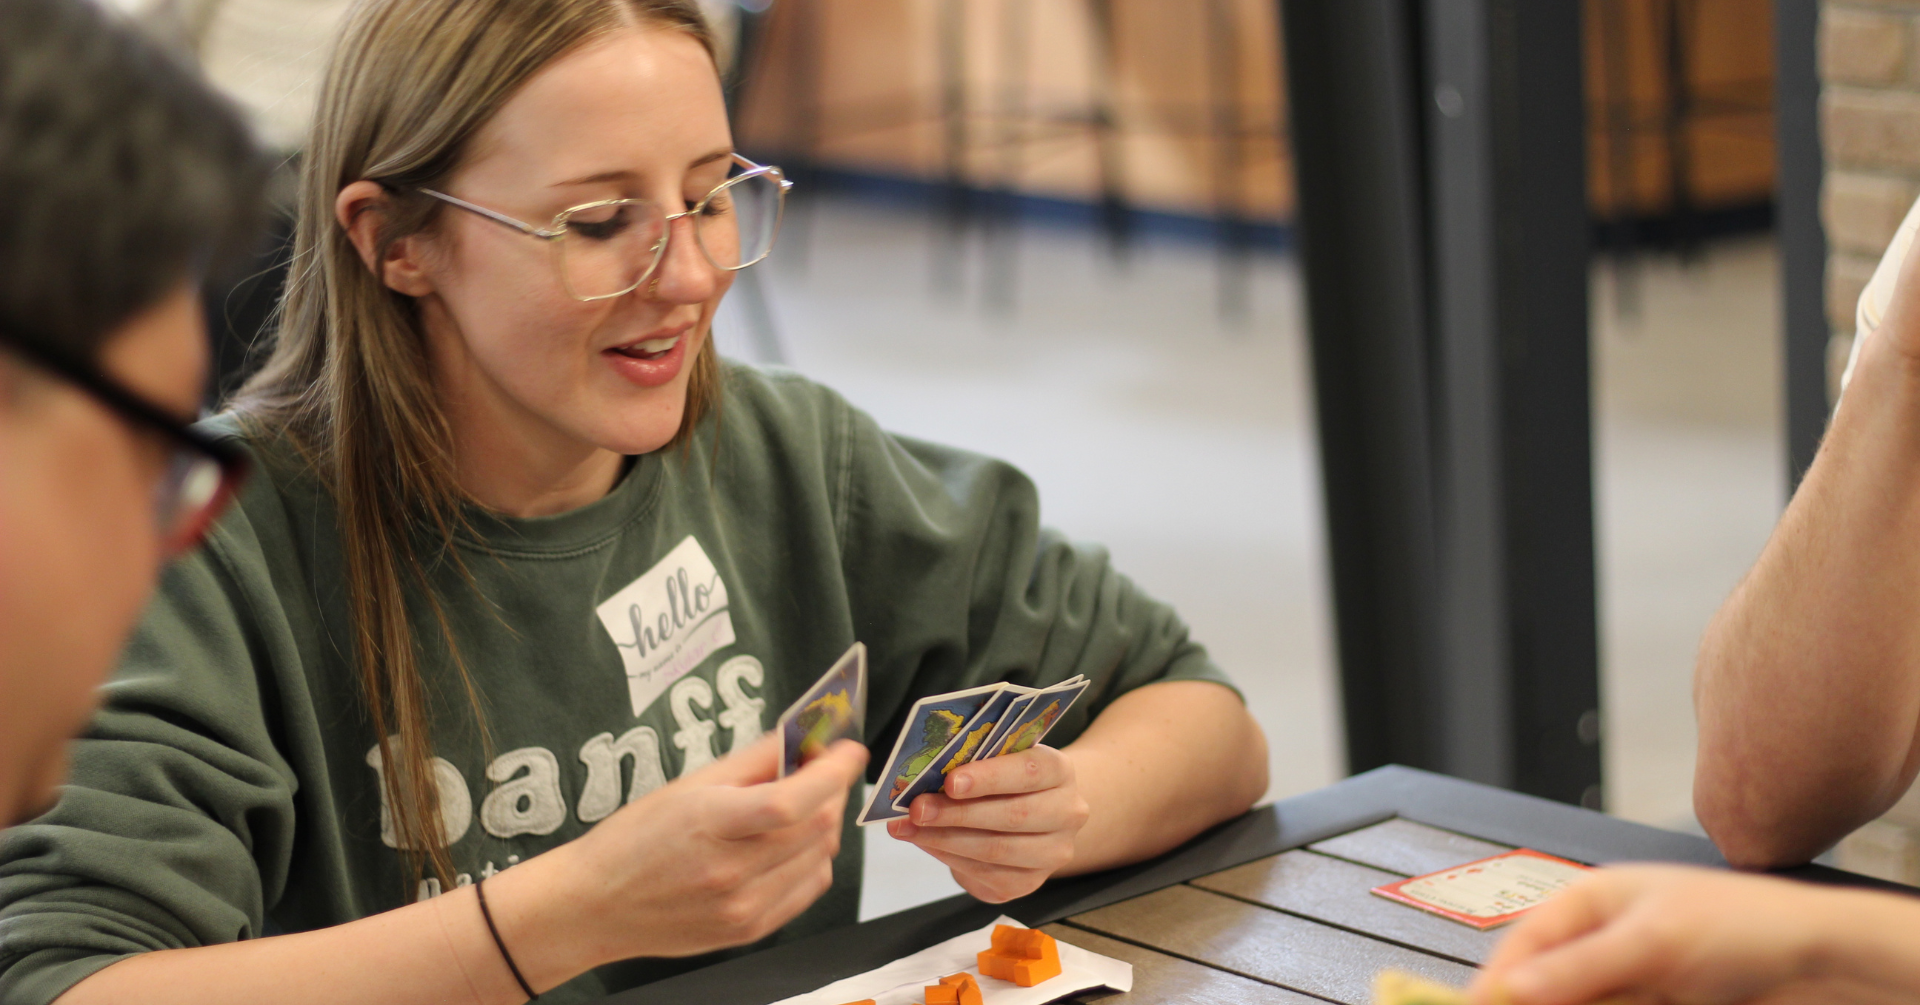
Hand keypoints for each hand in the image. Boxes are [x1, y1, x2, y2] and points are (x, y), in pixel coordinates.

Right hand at [491, 735, 866, 984]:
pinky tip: (787, 845)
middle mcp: (730, 873)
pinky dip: (812, 859)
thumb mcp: (688, 784)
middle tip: (820, 770)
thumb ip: (753, 761)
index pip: (792, 801)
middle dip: (831, 790)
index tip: (849, 751)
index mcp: (710, 826)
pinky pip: (809, 887)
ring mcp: (743, 908)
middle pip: (816, 826)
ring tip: (796, 808)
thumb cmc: (633, 841)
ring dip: (823, 824)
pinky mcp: (751, 930)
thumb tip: (802, 739)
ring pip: (821, 856)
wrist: (597, 905)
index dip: (833, 772)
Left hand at [885, 745, 1090, 902]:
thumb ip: (974, 764)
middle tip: (917, 808)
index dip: (988, 778)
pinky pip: (985, 875)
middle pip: (1012, 816)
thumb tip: (925, 776)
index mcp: (1060, 772)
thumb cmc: (1008, 780)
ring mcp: (1052, 853)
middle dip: (958, 813)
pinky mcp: (1029, 883)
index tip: (950, 781)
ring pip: (996, 850)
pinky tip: (925, 843)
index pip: (1028, 772)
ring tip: (909, 828)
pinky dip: (949, 858)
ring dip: (945, 839)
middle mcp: (1067, 813)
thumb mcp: (1000, 760)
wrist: (1033, 815)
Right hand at [1470, 865, 1867, 1004]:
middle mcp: (1603, 938)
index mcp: (1592, 900)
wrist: (1819, 959)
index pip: (1524, 944)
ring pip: (1576, 1003)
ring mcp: (1628, 976)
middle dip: (1529, 1003)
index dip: (1498, 982)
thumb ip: (1582, 967)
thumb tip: (1517, 985)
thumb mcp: (1654, 942)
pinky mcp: (1653, 1004)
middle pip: (1544, 983)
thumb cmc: (1746, 924)